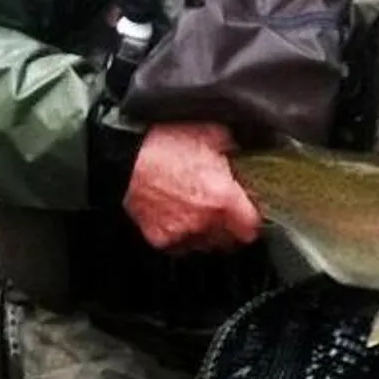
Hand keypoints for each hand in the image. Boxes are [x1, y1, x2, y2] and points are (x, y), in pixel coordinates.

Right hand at [123, 122, 260, 253]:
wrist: (125, 156)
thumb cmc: (164, 143)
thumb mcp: (211, 134)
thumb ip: (235, 150)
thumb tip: (245, 152)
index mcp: (222, 198)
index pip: (253, 226)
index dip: (253, 215)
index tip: (249, 207)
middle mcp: (204, 222)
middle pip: (232, 239)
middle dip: (232, 224)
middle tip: (225, 206)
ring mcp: (181, 233)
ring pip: (207, 244)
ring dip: (209, 231)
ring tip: (201, 209)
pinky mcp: (161, 239)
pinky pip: (183, 244)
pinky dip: (185, 234)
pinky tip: (181, 214)